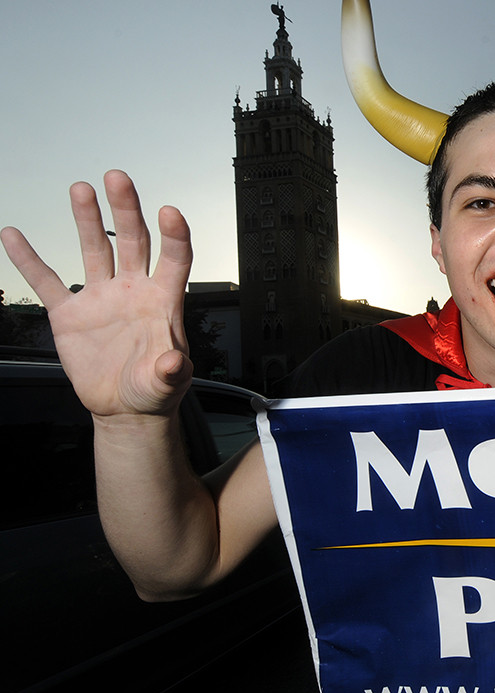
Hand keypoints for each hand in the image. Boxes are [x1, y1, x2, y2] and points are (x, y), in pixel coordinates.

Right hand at [1, 170, 193, 417]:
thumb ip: (171, 371)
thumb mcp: (167, 383)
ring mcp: (101, 297)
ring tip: (81, 189)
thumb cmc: (154, 390)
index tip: (170, 212)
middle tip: (117, 178)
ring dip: (87, 219)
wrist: (124, 407)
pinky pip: (46, 281)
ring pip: (94, 249)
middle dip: (125, 209)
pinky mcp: (69, 313)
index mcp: (163, 301)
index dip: (174, 236)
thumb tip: (174, 363)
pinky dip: (28, 259)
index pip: (174, 260)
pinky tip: (12, 235)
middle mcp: (133, 290)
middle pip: (132, 241)